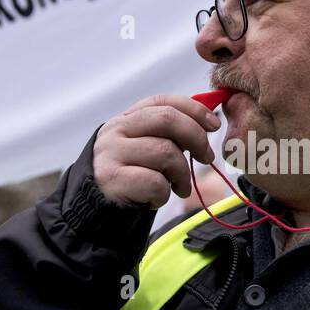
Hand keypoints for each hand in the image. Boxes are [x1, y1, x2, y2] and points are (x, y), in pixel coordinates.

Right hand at [93, 94, 219, 207]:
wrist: (96, 207)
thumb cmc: (130, 176)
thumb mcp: (146, 149)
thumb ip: (170, 135)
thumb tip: (207, 123)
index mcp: (126, 119)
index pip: (162, 102)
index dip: (193, 109)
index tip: (213, 124)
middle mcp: (116, 131)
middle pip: (167, 120)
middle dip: (196, 137)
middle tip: (206, 157)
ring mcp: (112, 154)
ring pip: (166, 152)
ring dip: (182, 174)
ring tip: (180, 187)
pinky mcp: (113, 179)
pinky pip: (155, 182)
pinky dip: (164, 193)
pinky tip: (156, 198)